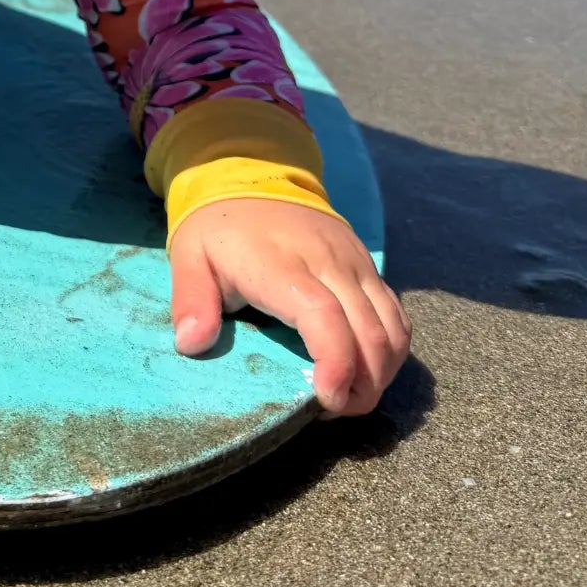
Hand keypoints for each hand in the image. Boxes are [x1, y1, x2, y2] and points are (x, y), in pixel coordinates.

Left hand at [167, 198, 411, 415]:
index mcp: (282, 266)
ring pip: (393, 328)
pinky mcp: (369, 266)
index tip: (325, 400)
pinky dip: (391, 350)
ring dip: (381, 373)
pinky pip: (397, 315)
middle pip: (370, 333)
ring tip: (348, 397)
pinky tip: (367, 371)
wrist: (254, 175)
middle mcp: (330, 264)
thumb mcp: (189, 256)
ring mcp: (356, 264)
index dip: (335, 363)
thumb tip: (192, 344)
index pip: (325, 317)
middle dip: (362, 386)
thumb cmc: (219, 228)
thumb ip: (191, 300)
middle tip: (331, 411)